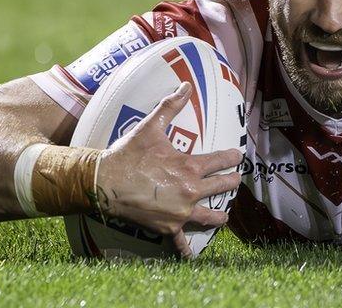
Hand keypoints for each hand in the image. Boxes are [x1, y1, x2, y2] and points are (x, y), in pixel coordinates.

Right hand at [93, 82, 242, 257]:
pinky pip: (181, 243)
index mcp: (191, 166)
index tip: (237, 156)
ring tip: (224, 215)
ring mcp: (181, 212)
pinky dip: (187, 250)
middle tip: (233, 181)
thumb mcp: (150, 127)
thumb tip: (185, 84)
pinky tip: (192, 256)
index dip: (233, 158)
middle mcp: (191, 191)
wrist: (104, 183)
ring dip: (220, 215)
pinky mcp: (168, 228)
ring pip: (212, 217)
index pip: (222, 161)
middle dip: (231, 183)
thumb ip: (170, 105)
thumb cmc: (128, 154)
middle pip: (223, 187)